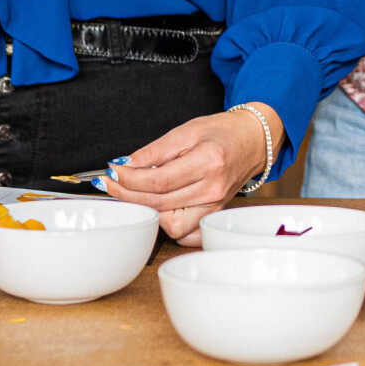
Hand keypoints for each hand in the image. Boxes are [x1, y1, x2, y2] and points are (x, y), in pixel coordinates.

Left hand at [104, 104, 285, 241]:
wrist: (253, 141)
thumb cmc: (222, 133)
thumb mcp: (187, 131)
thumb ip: (154, 150)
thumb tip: (125, 165)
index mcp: (208, 162)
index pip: (159, 180)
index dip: (129, 179)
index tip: (112, 171)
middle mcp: (213, 189)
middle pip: (160, 203)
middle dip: (128, 194)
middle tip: (111, 182)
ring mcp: (215, 206)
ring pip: (171, 225)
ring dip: (148, 211)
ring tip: (136, 193)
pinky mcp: (213, 215)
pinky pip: (186, 234)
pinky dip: (169, 226)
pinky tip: (160, 208)